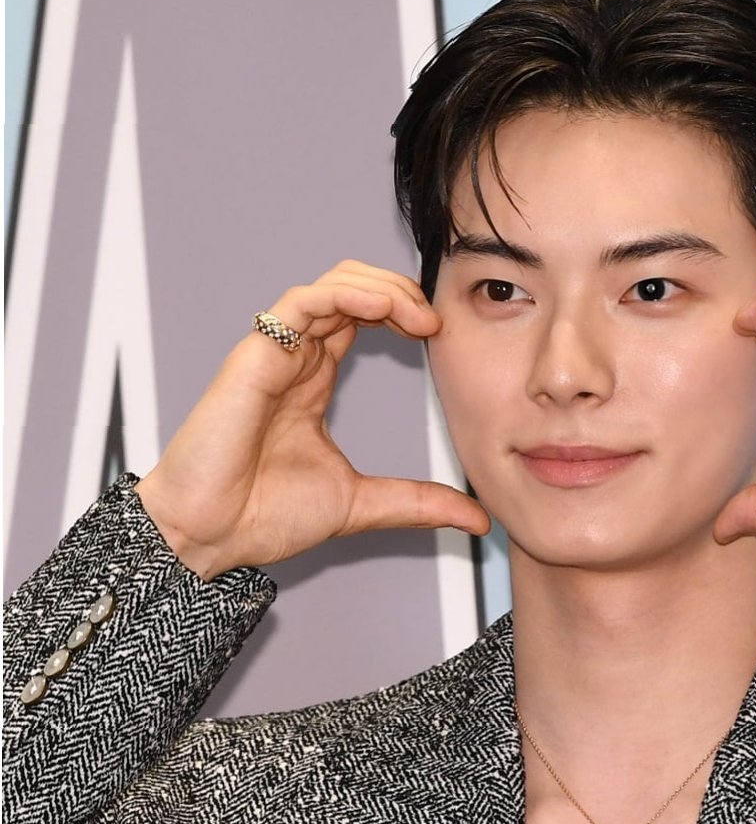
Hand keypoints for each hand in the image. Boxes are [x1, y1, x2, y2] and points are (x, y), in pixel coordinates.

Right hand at [134, 260, 489, 580]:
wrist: (209, 536)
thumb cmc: (263, 517)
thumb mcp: (364, 506)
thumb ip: (419, 503)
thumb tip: (478, 519)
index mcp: (313, 380)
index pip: (362, 318)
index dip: (404, 313)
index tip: (441, 337)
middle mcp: (294, 358)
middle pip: (352, 290)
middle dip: (401, 293)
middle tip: (438, 322)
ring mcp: (274, 353)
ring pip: (332, 287)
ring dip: (383, 289)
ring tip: (420, 317)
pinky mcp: (255, 356)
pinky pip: (302, 302)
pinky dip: (345, 295)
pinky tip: (383, 308)